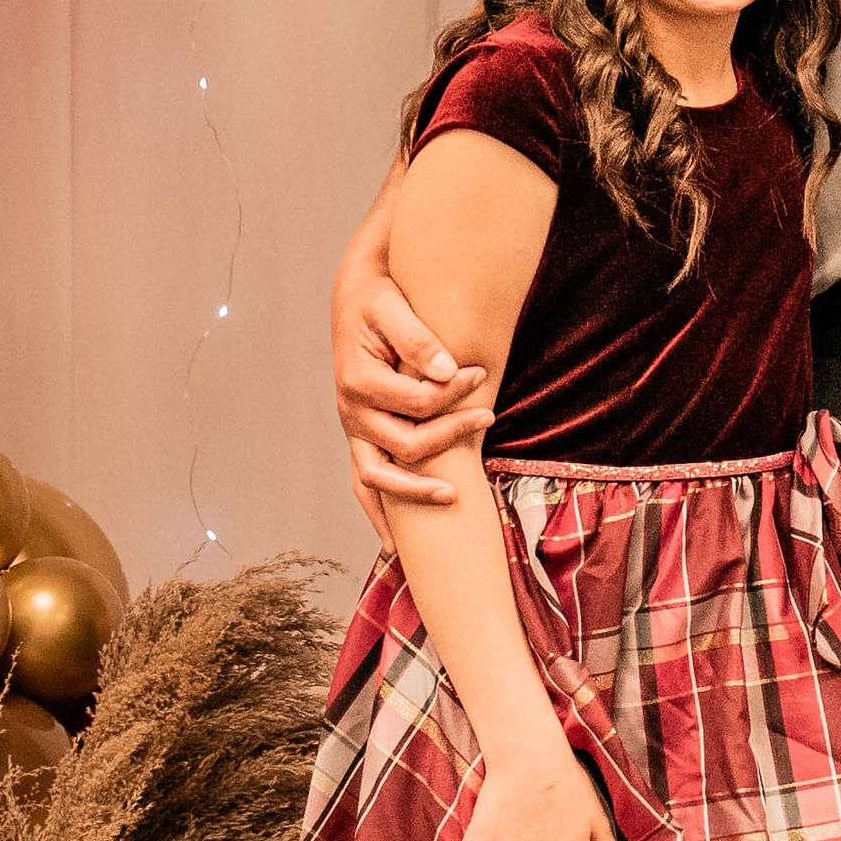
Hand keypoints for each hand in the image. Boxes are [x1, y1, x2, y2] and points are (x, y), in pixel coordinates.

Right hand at [334, 207, 495, 525]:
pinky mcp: (362, 439)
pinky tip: (398, 541)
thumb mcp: (393, 306)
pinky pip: (366, 485)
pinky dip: (381, 512)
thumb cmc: (379, 300)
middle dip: (450, 434)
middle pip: (405, 444)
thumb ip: (418, 338)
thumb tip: (445, 370)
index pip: (415, 402)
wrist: (358, 300)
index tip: (482, 374)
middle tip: (489, 418)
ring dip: (414, 493)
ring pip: (377, 478)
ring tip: (454, 500)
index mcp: (357, 382)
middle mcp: (351, 412)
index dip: (453, 393)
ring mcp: (355, 431)